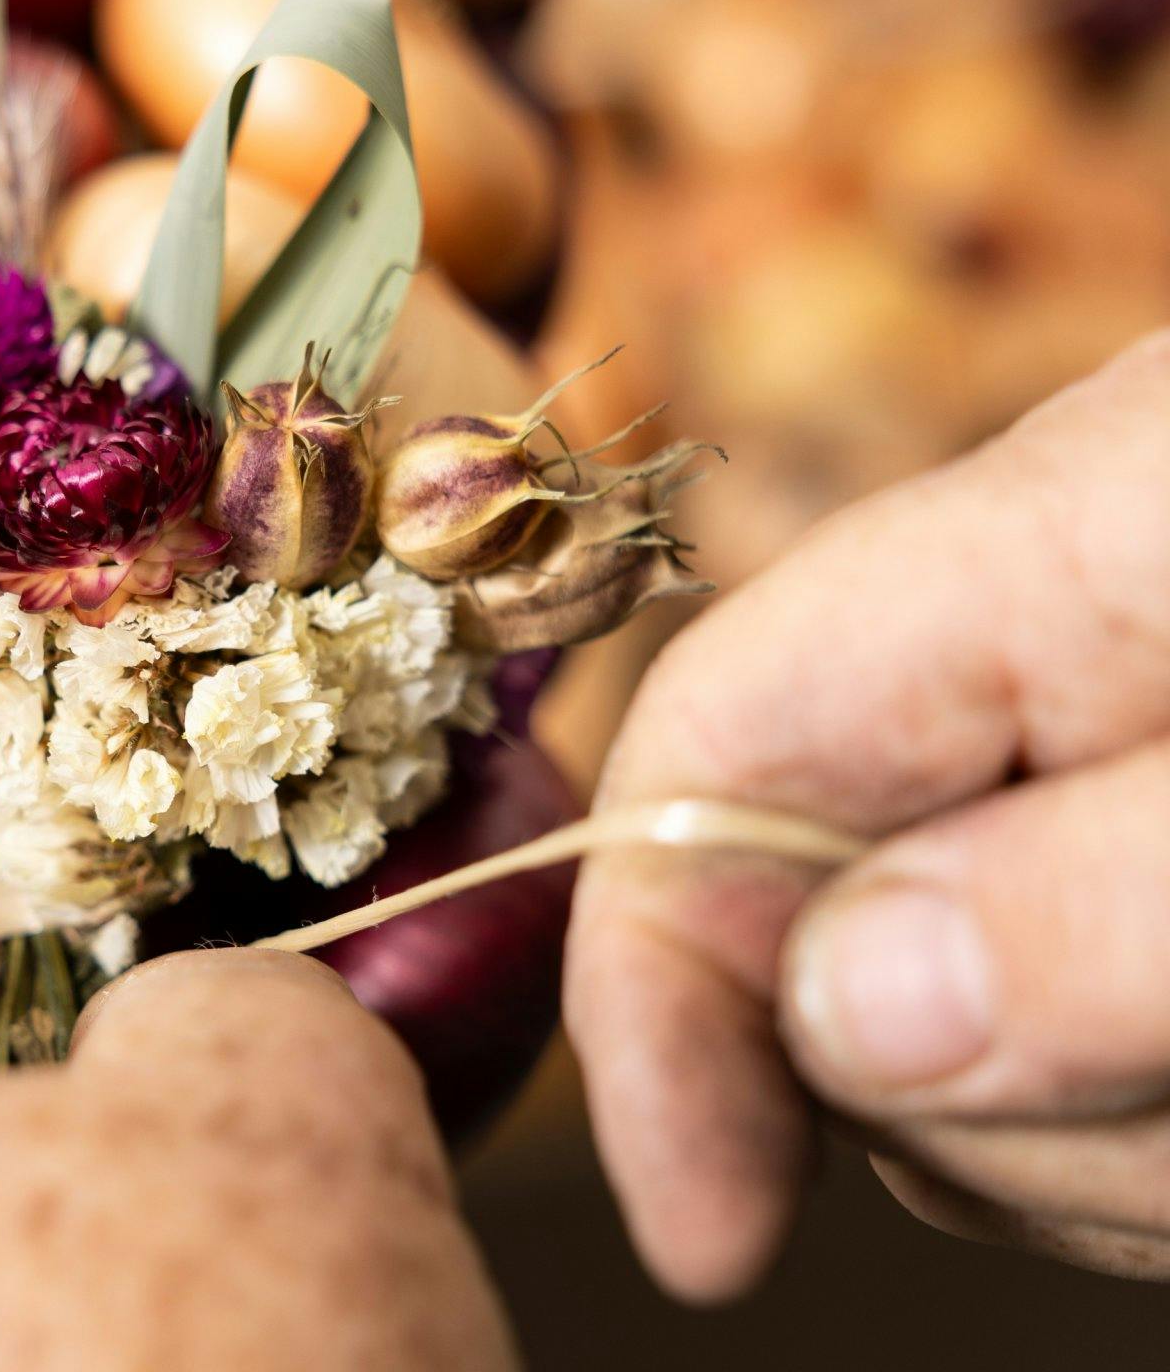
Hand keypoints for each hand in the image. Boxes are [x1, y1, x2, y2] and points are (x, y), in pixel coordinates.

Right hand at [566, 329, 1169, 1299]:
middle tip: (1163, 1114)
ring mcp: (1101, 749)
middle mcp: (1041, 636)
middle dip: (939, 1086)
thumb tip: (849, 1020)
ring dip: (1084, 1128)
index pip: (707, 754)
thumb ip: (1104, 903)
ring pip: (953, 1016)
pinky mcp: (1143, 841)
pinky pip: (1073, 1044)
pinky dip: (1141, 1117)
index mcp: (1047, 543)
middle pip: (820, 913)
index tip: (708, 1234)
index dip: (657, 999)